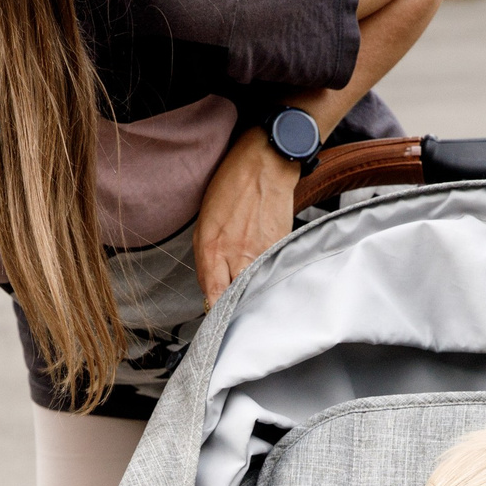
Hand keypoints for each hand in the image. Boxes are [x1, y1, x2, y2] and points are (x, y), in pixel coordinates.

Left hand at [192, 128, 299, 302]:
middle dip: (234, 310)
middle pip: (237, 301)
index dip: (215, 314)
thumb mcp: (204, 224)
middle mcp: (237, 256)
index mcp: (212, 250)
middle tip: (233, 312)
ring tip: (250, 292)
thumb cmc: (230, 189)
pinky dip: (268, 278)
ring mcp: (262, 254)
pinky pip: (273, 274)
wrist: (265, 166)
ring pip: (257, 291)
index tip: (216, 319)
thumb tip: (210, 290)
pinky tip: (265, 273)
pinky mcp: (282, 250)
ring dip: (252, 295)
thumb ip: (205, 261)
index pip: (214, 299)